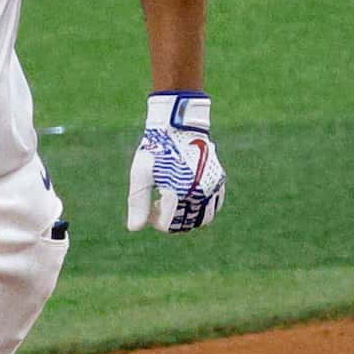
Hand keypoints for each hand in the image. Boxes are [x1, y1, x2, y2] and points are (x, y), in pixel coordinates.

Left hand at [126, 92, 225, 232]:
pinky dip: (202, 208)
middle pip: (185, 224)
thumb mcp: (141, 174)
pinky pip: (214, 206)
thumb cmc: (156, 149)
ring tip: (172, 200)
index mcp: (180, 193)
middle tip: (158, 202)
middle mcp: (200, 194)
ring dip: (188, 216)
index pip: (167, 225)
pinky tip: (186, 195)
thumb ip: (138, 203)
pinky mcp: (219, 180)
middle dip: (171, 219)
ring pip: (204, 219)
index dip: (154, 220)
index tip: (149, 206)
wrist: (179, 125)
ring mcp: (213, 188)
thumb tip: (135, 228)